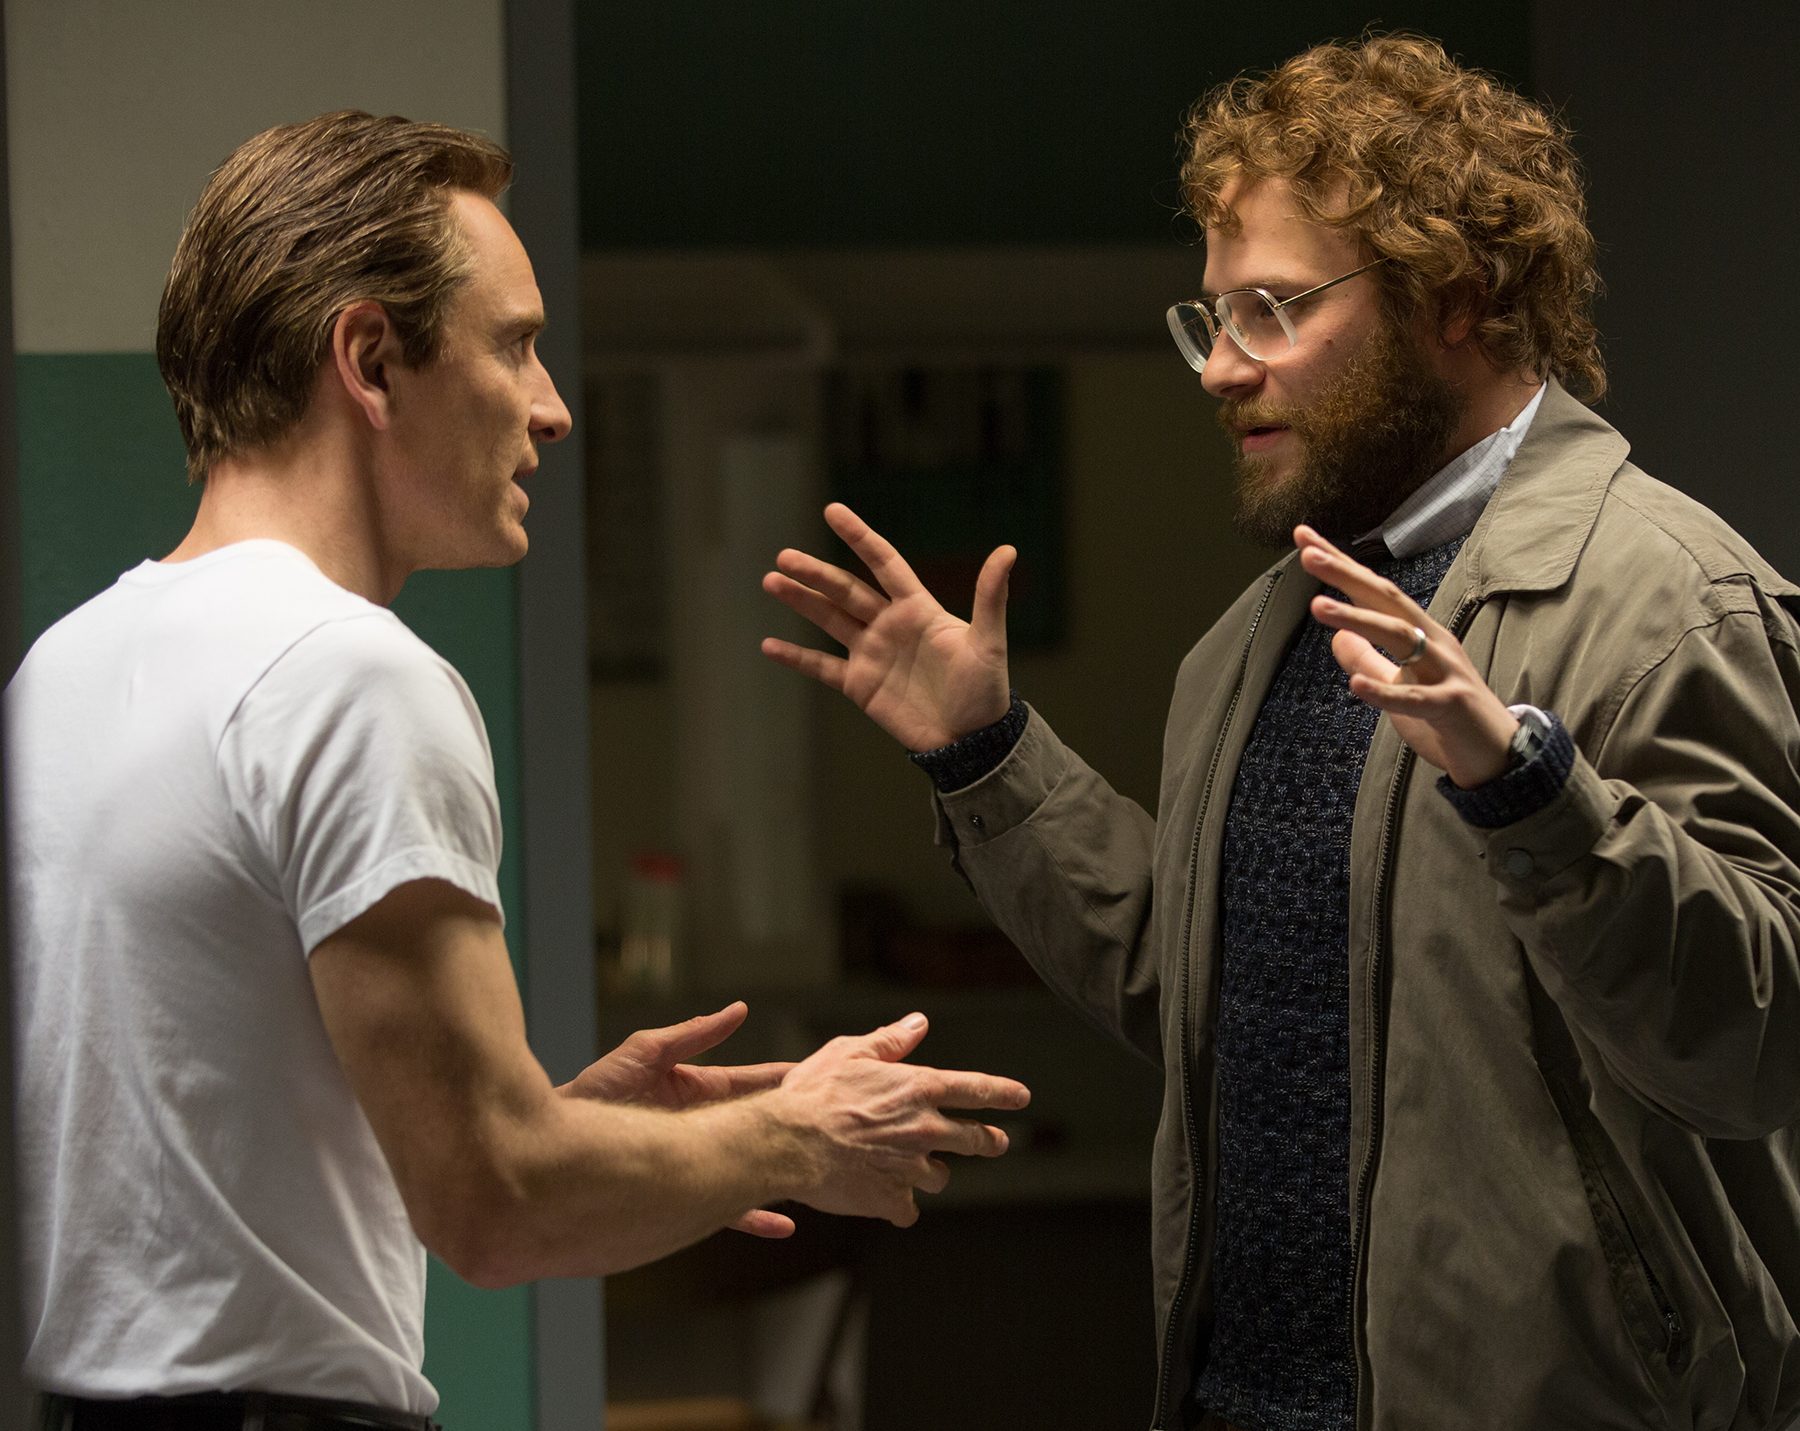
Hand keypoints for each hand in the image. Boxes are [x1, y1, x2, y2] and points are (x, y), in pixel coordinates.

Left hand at [561, 1002, 798, 1238]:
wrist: (553, 1150)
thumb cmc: (593, 1094)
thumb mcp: (643, 1053)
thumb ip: (693, 1035)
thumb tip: (738, 1010)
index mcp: (696, 1091)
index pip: (750, 1083)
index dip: (783, 1079)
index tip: (819, 1075)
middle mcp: (701, 1128)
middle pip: (758, 1126)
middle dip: (793, 1125)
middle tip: (835, 1124)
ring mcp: (694, 1162)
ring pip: (749, 1167)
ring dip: (780, 1171)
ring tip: (818, 1173)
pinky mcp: (682, 1193)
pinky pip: (725, 1207)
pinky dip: (754, 1217)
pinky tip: (783, 1225)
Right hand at [761, 502, 1013, 750]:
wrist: (971, 741)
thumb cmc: (985, 690)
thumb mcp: (989, 642)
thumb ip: (990, 596)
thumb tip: (1008, 550)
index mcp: (918, 608)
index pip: (883, 563)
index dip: (859, 537)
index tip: (832, 511)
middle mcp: (890, 625)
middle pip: (846, 590)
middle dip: (815, 573)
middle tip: (784, 557)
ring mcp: (872, 654)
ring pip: (829, 620)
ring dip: (801, 602)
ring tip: (771, 581)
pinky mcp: (861, 685)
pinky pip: (822, 667)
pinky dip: (796, 658)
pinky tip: (769, 645)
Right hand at [770, 1013, 1030, 1227]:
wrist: (788, 1144)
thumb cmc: (815, 1095)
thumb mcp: (850, 1053)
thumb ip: (890, 1041)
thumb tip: (919, 1023)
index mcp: (920, 1089)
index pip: (976, 1090)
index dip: (1003, 1092)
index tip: (1022, 1097)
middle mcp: (925, 1129)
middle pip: (975, 1139)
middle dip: (989, 1140)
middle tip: (996, 1142)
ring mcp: (912, 1168)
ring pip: (939, 1176)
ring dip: (930, 1172)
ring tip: (911, 1168)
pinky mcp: (893, 1199)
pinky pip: (908, 1209)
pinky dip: (899, 1204)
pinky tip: (885, 1198)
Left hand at [1295, 525, 1518, 787]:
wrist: (1499, 755)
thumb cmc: (1446, 719)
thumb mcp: (1399, 685)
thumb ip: (1368, 660)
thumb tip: (1337, 637)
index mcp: (1418, 633)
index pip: (1374, 591)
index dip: (1341, 565)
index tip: (1305, 538)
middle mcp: (1433, 642)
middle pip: (1386, 599)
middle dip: (1347, 574)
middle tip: (1307, 553)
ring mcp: (1445, 672)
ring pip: (1399, 637)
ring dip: (1358, 619)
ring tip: (1318, 607)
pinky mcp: (1451, 707)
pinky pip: (1415, 698)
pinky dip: (1386, 691)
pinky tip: (1355, 686)